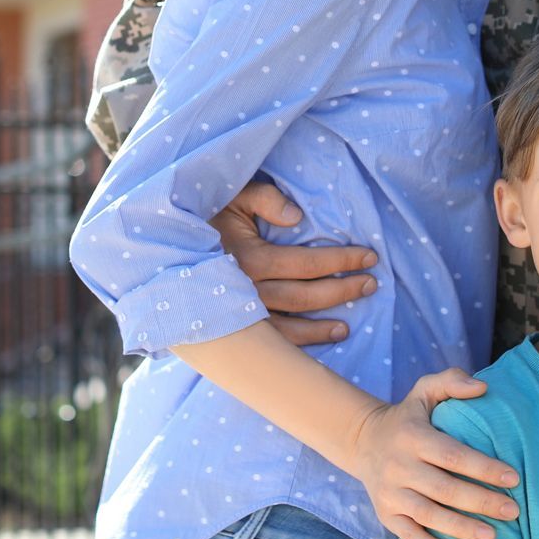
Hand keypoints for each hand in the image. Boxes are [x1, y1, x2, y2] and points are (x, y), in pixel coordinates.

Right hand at [215, 183, 378, 346]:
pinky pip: (273, 342)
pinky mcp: (235, 328)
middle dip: (342, 290)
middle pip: (305, 296)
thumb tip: (297, 216)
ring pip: (291, 328)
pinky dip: (301, 343)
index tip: (369, 256)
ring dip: (324, 324)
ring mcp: (239, 315)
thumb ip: (265, 198)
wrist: (167, 247)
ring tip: (352, 321)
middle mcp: (245, 292)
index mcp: (248, 259)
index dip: (341, 261)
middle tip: (371, 284)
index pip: (306, 263)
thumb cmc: (207, 214)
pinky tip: (325, 337)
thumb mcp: (233, 195)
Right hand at [344, 369, 519, 538]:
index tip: (513, 478)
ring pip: (428, 514)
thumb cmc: (408, 417)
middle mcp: (398, 465)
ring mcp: (390, 492)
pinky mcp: (385, 513)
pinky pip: (407, 534)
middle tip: (512, 510)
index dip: (483, 468)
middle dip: (481, 502)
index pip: (453, 455)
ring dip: (461, 528)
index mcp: (413, 436)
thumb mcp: (424, 391)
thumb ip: (451, 381)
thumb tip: (482, 387)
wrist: (363, 440)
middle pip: (444, 489)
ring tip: (493, 536)